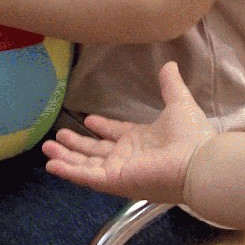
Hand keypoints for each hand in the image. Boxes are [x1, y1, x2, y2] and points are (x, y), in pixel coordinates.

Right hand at [43, 61, 213, 203]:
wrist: (197, 162)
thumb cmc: (191, 135)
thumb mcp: (179, 103)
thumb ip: (171, 85)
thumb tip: (170, 64)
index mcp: (142, 141)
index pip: (116, 135)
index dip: (103, 127)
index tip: (88, 120)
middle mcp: (128, 157)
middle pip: (96, 152)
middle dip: (76, 145)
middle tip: (57, 137)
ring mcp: (119, 170)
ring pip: (85, 164)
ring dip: (66, 157)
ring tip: (47, 148)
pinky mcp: (114, 180)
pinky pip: (86, 176)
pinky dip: (68, 172)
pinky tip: (51, 166)